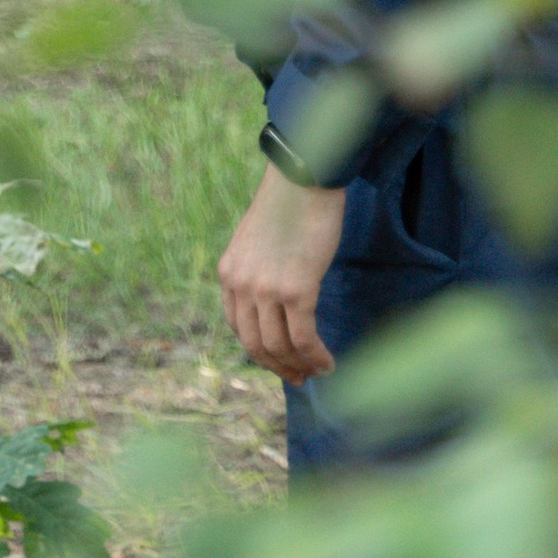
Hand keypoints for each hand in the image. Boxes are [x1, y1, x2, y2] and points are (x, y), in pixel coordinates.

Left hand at [217, 163, 345, 382]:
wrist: (303, 179)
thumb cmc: (287, 205)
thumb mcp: (257, 242)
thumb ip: (257, 272)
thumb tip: (274, 305)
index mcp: (228, 273)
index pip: (237, 328)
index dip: (259, 351)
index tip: (279, 362)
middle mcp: (241, 285)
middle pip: (255, 345)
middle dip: (278, 367)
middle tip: (299, 378)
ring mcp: (266, 290)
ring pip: (280, 347)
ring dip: (300, 366)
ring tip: (318, 371)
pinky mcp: (296, 291)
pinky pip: (304, 338)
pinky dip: (317, 357)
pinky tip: (329, 363)